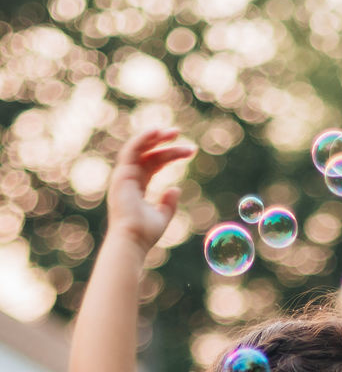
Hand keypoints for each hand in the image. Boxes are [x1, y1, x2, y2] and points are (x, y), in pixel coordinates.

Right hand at [106, 128, 194, 252]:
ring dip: (154, 137)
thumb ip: (169, 202)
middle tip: (180, 133)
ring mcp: (124, 175)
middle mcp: (129, 177)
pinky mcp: (122, 175)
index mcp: (137, 185)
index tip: (190, 150)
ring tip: (173, 131)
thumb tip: (176, 188)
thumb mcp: (162, 216)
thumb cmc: (145, 233)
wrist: (132, 240)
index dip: (170, 154)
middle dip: (163, 142)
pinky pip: (131, 151)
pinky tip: (156, 132)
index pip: (154, 163)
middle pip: (148, 154)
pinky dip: (142, 139)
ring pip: (139, 149)